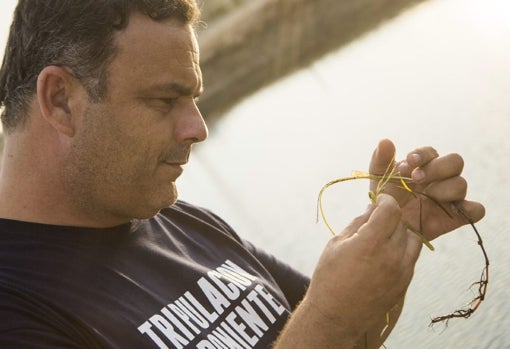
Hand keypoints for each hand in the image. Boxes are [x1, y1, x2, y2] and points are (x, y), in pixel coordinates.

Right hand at [301, 193, 421, 342]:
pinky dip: (402, 249)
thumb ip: (358, 223)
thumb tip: (372, 208)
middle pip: (401, 222)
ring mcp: (401, 271)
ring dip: (400, 232)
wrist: (335, 316)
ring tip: (382, 237)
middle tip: (376, 219)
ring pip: (412, 239)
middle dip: (389, 216)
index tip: (380, 200)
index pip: (391, 209)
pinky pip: (411, 257)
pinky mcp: (404, 283)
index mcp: (370, 243)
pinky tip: (385, 253)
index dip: (386, 200)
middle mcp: (390, 256)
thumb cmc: (329, 277)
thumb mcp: (336, 244)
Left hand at [369, 139, 484, 240]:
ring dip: (443, 188)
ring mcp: (451, 197)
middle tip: (416, 178)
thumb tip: (385, 141)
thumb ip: (380, 160)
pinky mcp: (457, 216)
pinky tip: (450, 211)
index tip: (408, 162)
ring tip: (424, 197)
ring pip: (461, 184)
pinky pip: (476, 210)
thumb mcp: (379, 179)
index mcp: (425, 165)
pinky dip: (470, 209)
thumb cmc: (386, 198)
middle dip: (436, 168)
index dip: (422, 155)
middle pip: (455, 162)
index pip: (431, 152)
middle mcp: (442, 178)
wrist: (388, 226)